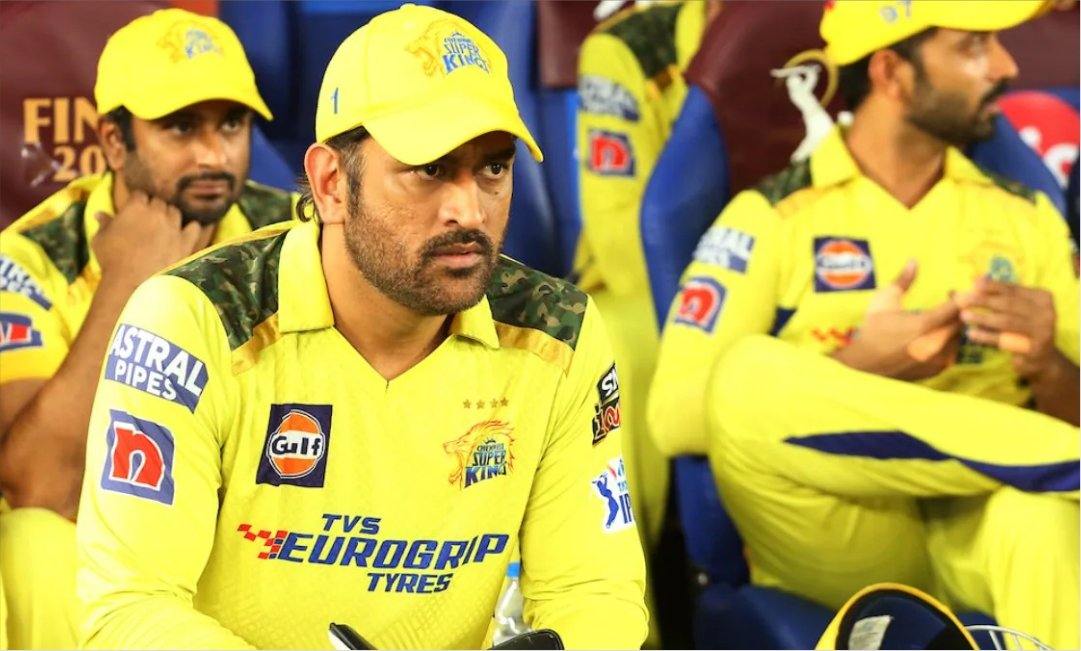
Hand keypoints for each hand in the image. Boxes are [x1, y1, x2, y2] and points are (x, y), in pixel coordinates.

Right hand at [92, 192, 213, 289]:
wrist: (132, 282)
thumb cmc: (112, 260)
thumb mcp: (100, 239)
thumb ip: (103, 224)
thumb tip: (99, 214)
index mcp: (135, 207)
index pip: (139, 195)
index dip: (137, 201)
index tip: (135, 209)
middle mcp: (157, 213)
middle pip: (159, 202)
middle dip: (154, 208)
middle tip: (149, 220)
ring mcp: (173, 226)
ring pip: (175, 212)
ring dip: (170, 216)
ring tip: (165, 226)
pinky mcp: (185, 241)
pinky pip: (194, 228)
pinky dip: (191, 228)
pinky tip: (186, 232)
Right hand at [831, 260, 962, 379]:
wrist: (864, 364)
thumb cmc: (873, 329)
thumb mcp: (884, 300)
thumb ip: (903, 281)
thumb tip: (914, 260)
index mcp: (924, 324)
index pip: (957, 306)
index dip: (961, 295)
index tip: (952, 291)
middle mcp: (936, 343)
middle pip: (962, 322)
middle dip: (958, 310)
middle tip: (949, 300)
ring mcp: (938, 358)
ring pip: (959, 338)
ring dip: (954, 326)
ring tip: (941, 318)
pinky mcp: (937, 369)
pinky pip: (953, 352)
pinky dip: (948, 342)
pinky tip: (935, 335)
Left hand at [957, 277, 1055, 380]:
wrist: (1041, 358)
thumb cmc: (1023, 329)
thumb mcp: (1016, 309)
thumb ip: (999, 296)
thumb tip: (975, 280)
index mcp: (1042, 297)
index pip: (1013, 289)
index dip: (992, 286)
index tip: (973, 283)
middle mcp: (1046, 312)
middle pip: (1009, 304)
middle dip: (983, 300)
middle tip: (962, 300)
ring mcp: (1043, 330)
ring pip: (1006, 321)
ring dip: (982, 318)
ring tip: (964, 316)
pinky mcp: (1034, 348)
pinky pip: (1005, 340)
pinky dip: (986, 336)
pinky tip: (971, 334)